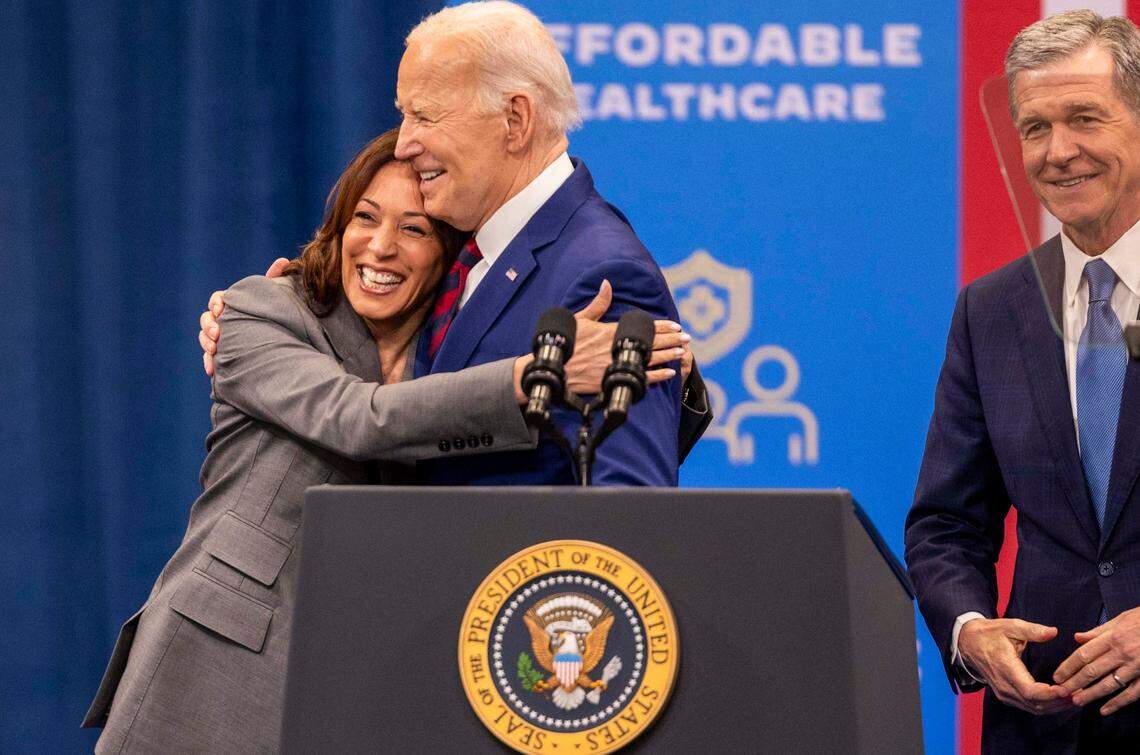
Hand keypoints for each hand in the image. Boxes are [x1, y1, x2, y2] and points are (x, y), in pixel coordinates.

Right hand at [199, 258, 289, 375]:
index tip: (221, 310)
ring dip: (206, 343)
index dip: (216, 303)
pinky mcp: (222, 354)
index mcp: (233, 304)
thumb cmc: (273, 314)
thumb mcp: (274, 297)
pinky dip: (209, 363)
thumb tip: (284, 260)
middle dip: (208, 326)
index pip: (217, 299)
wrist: (278, 343)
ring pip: (205, 338)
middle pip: (206, 319)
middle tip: (218, 334)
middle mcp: (223, 320)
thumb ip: (274, 279)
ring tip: (214, 350)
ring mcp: (220, 337)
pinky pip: (210, 358)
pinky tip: (212, 370)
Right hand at [567, 280, 685, 394]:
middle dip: (671, 339)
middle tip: (686, 337)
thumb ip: (597, 304)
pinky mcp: (614, 380)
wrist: (554, 369)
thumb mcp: (579, 319)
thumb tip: (607, 284)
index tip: (675, 324)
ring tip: (682, 351)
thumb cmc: (565, 343)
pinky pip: (641, 379)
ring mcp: (616, 365)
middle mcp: (616, 347)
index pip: (642, 326)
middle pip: (651, 342)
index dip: (661, 325)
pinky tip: (670, 373)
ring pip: (650, 360)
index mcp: (610, 331)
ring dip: (668, 355)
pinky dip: (657, 376)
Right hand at [958, 617, 1068, 714]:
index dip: (1051, 694)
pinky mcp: (1005, 695)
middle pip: (1036, 704)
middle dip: (1059, 701)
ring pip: (1033, 708)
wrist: (968, 642)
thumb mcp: (1010, 626)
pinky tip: (1058, 699)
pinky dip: (1046, 705)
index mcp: (1006, 668)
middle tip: (1079, 693)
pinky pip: (1028, 706)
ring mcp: (1003, 692)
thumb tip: (1053, 632)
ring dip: (1054, 706)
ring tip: (1074, 697)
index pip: (1031, 691)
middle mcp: (1004, 685)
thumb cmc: (990, 633)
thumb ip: (1032, 630)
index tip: (1068, 688)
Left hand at [1054, 607, 1139, 714]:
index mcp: (1113, 637)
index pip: (1084, 655)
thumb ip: (1098, 631)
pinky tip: (1105, 710)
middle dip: (1074, 683)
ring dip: (1091, 694)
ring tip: (1077, 701)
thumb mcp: (1121, 619)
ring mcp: (1137, 667)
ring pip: (1110, 684)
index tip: (1057, 676)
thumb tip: (1077, 638)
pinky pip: (1132, 693)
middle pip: (1093, 671)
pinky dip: (1118, 703)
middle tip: (1060, 693)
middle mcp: (1123, 653)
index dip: (1068, 667)